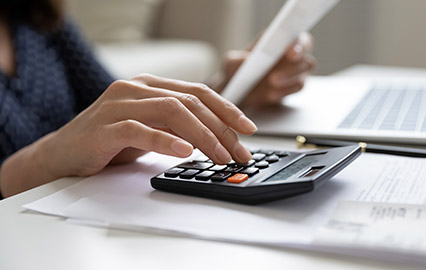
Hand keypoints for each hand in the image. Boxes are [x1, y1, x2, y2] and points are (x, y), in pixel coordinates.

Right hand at [36, 75, 256, 179]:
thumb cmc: (110, 141)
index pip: (198, 92)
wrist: (62, 155)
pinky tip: (185, 152)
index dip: (226, 109)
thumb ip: (178, 126)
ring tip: (219, 156)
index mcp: (151, 86)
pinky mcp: (104, 127)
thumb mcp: (152, 129)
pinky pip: (141, 130)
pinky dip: (166, 141)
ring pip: (171, 111)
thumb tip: (218, 138)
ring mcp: (119, 105)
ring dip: (202, 135)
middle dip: (221, 128)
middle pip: (190, 101)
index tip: (248, 128)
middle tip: (238, 152)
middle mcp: (136, 88)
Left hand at [221, 32, 315, 107]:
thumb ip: (236, 60)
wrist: (237, 92)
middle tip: (274, 76)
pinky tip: (272, 95)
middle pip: (306, 55)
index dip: (299, 43)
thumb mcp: (230, 64)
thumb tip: (246, 60)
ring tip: (271, 84)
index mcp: (278, 39)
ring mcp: (294, 70)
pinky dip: (286, 91)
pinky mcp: (292, 86)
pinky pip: (297, 87)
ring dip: (290, 79)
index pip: (297, 37)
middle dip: (294, 66)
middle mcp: (290, 53)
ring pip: (304, 73)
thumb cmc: (235, 71)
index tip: (291, 52)